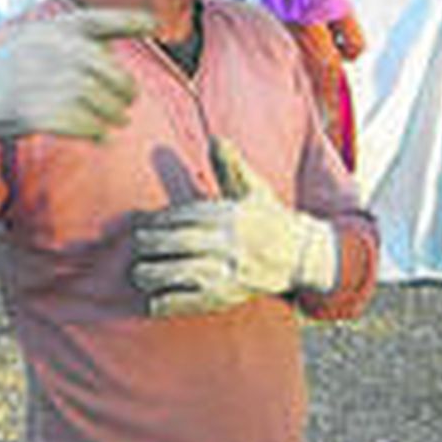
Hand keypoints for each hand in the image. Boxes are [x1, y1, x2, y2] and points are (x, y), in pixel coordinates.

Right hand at [0, 8, 153, 148]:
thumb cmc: (5, 75)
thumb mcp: (34, 44)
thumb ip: (73, 43)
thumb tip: (118, 48)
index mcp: (45, 31)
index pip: (92, 19)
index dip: (125, 19)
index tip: (153, 24)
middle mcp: (40, 49)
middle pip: (102, 67)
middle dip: (123, 87)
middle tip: (129, 101)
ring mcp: (32, 79)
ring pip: (92, 96)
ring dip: (112, 112)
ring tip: (117, 120)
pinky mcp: (25, 111)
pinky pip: (75, 121)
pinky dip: (94, 130)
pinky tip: (99, 135)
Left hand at [130, 138, 338, 316]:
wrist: (304, 256)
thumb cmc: (272, 220)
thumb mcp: (254, 190)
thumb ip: (231, 166)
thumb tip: (216, 138)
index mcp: (232, 215)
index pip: (187, 214)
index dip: (159, 220)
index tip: (141, 223)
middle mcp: (230, 242)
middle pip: (180, 241)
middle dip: (152, 244)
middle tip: (136, 246)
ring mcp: (230, 271)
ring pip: (183, 272)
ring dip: (156, 274)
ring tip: (139, 274)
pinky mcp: (230, 296)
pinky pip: (195, 302)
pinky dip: (172, 303)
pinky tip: (155, 303)